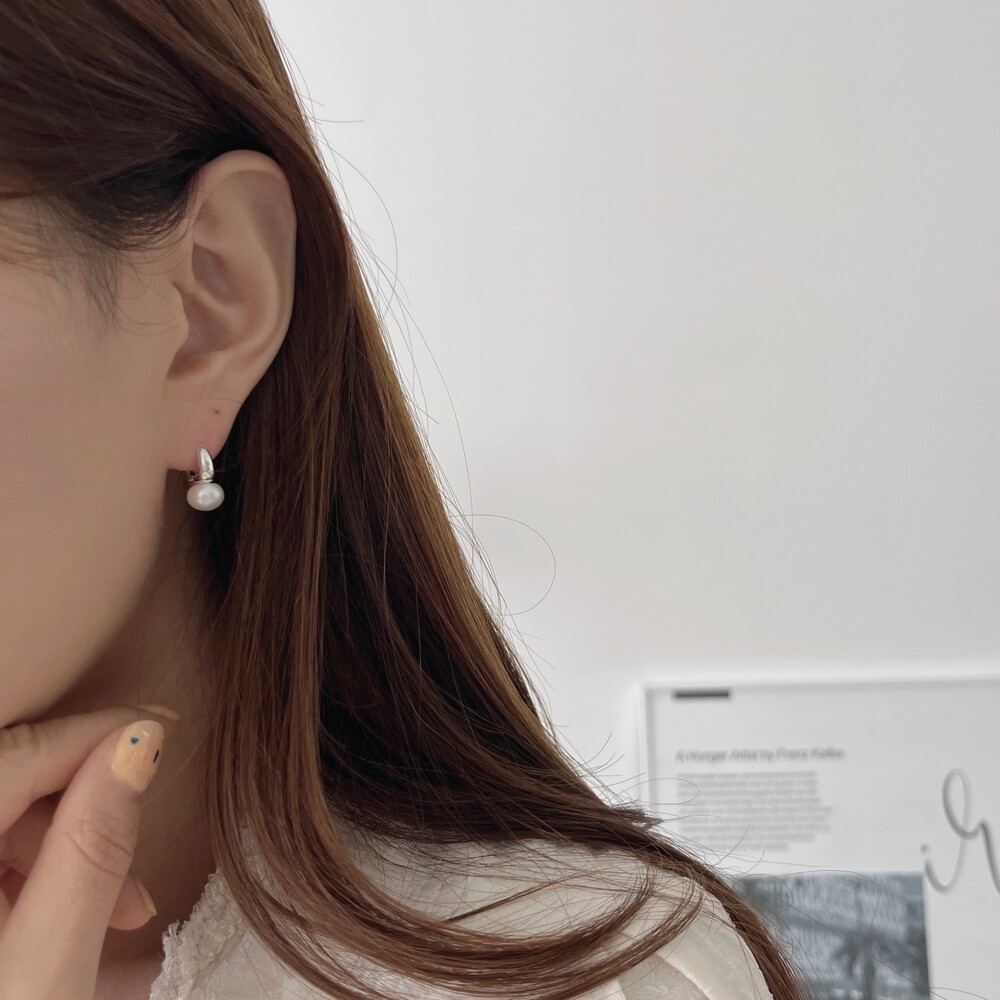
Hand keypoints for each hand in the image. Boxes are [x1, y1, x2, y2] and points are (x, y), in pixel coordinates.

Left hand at [0, 706, 178, 997]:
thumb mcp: (44, 973)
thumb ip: (92, 854)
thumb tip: (138, 747)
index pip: (22, 753)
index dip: (100, 730)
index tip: (162, 724)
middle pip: (7, 783)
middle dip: (87, 810)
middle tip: (143, 859)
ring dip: (62, 849)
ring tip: (118, 910)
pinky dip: (25, 874)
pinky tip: (57, 915)